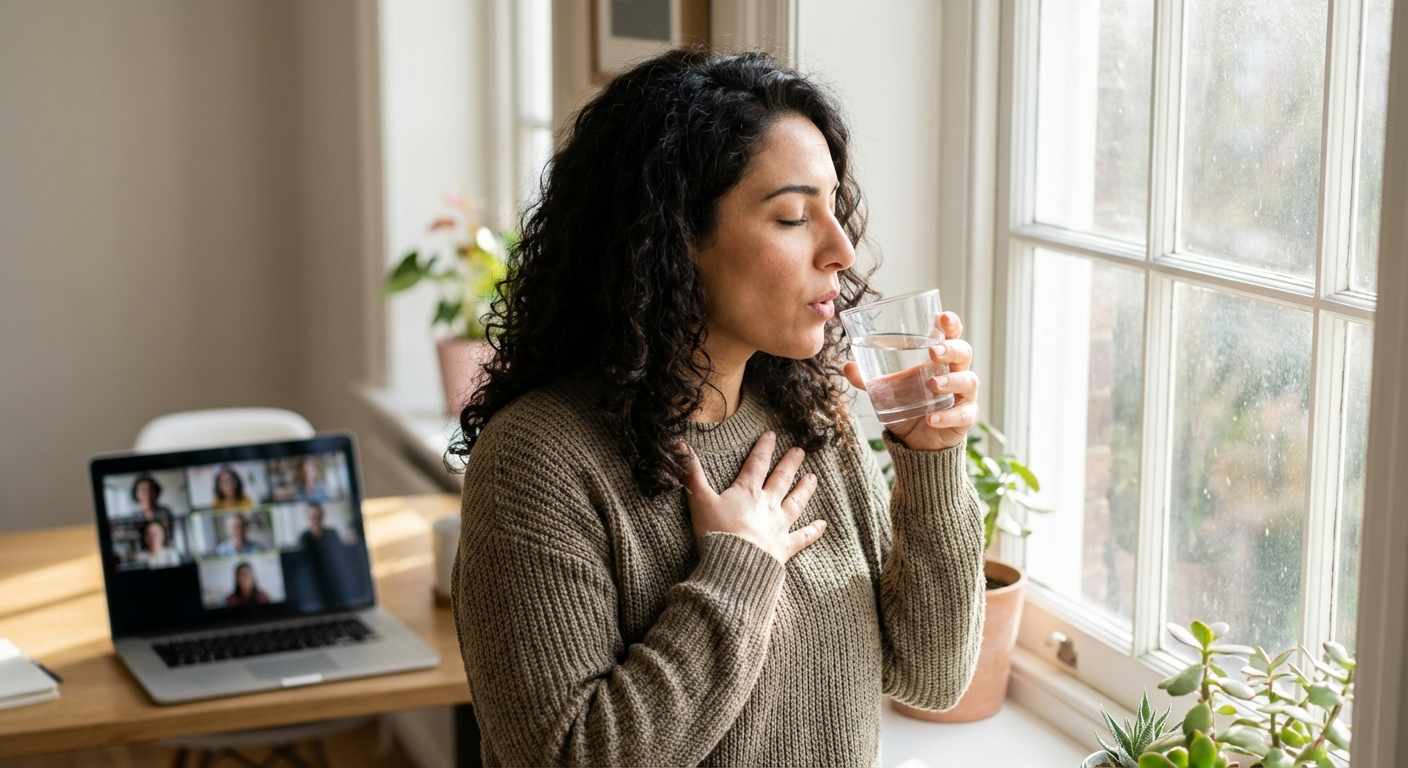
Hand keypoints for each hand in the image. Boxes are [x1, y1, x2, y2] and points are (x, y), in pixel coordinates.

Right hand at [681, 431, 825, 563]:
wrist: (734, 565)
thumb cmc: (715, 532)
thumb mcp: (699, 500)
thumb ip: (691, 473)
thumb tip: (680, 445)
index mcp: (747, 491)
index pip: (757, 464)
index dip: (764, 448)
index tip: (771, 435)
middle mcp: (767, 504)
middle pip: (781, 479)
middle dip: (790, 463)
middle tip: (800, 451)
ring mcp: (778, 525)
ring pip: (795, 502)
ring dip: (804, 489)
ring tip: (813, 477)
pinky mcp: (784, 546)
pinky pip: (803, 536)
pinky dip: (814, 530)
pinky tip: (823, 524)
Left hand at [843, 310, 978, 451]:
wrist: (918, 440)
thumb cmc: (909, 404)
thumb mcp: (887, 391)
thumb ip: (868, 379)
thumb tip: (846, 366)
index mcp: (940, 359)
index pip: (951, 335)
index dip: (951, 324)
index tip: (942, 317)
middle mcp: (956, 372)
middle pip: (964, 353)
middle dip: (951, 349)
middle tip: (933, 352)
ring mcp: (964, 395)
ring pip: (968, 381)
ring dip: (951, 381)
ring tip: (934, 384)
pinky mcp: (965, 417)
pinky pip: (963, 414)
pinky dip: (947, 416)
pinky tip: (931, 419)